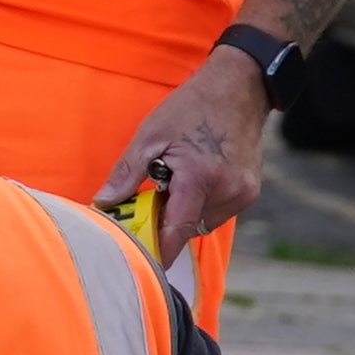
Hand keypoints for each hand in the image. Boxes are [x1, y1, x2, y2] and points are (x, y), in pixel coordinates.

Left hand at [96, 50, 272, 266]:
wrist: (239, 88)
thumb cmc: (191, 108)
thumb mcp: (150, 136)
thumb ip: (127, 173)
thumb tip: (103, 202)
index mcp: (201, 178)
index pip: (177, 230)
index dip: (158, 250)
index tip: (142, 266)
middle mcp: (228, 190)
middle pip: (189, 228)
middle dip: (166, 223)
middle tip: (149, 200)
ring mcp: (244, 192)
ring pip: (203, 221)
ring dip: (184, 213)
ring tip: (174, 181)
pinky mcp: (251, 190)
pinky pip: (218, 210)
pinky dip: (200, 204)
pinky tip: (192, 180)